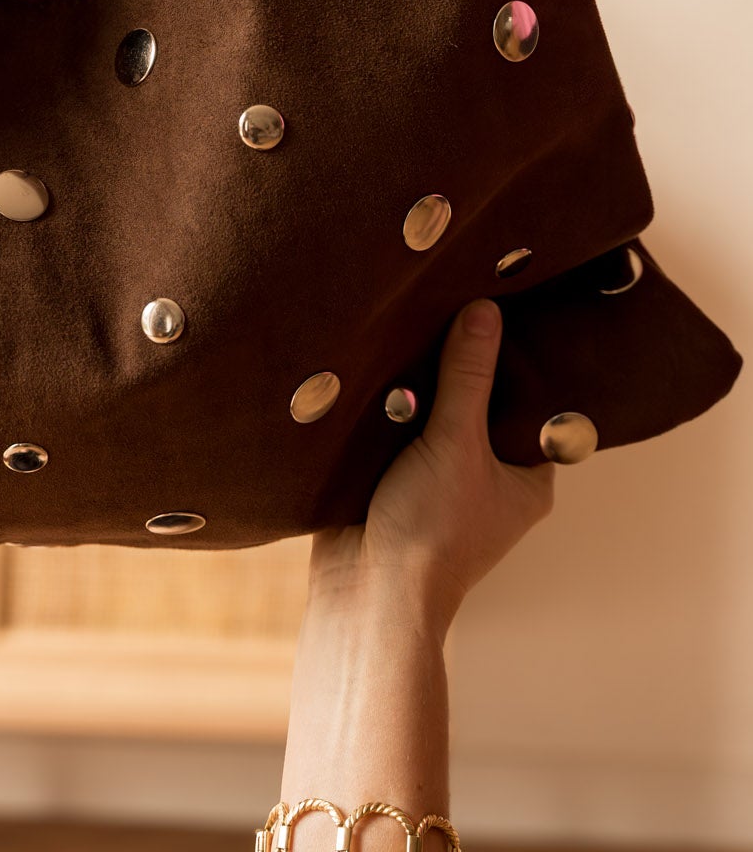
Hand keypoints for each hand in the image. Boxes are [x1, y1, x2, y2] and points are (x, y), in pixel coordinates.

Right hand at [309, 298, 553, 637]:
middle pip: (480, 404)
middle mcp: (489, 479)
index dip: (515, 361)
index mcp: (526, 480)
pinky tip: (379, 363)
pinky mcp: (396, 477)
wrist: (363, 591)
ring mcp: (441, 479)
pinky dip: (388, 402)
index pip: (532, 405)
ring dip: (420, 383)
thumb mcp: (456, 444)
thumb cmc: (430, 534)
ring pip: (436, 413)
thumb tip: (484, 312)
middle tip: (452, 304)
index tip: (502, 308)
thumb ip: (468, 377)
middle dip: (460, 366)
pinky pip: (398, 426)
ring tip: (413, 325)